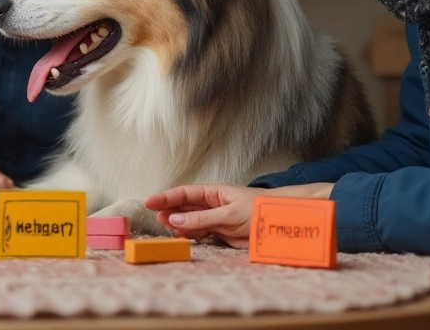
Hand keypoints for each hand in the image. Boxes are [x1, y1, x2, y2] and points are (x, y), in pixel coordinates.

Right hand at [143, 183, 333, 247]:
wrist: (280, 224)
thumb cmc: (259, 210)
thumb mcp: (229, 214)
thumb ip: (202, 219)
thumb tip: (175, 220)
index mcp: (213, 192)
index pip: (184, 193)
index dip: (165, 197)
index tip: (149, 202)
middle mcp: (211, 204)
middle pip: (183, 206)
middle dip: (169, 211)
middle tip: (158, 219)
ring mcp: (215, 218)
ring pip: (189, 220)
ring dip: (178, 224)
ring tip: (170, 230)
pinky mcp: (220, 232)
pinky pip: (199, 232)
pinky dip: (190, 235)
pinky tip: (183, 236)